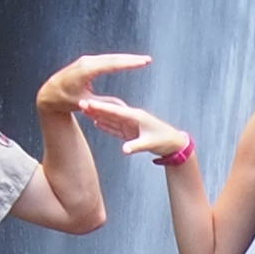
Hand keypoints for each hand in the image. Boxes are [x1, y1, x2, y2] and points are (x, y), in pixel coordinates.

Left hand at [38, 48, 152, 118]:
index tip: (142, 62)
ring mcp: (86, 61)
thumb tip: (123, 107)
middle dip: (131, 59)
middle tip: (148, 60)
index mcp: (85, 72)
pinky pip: (106, 60)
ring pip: (110, 58)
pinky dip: (118, 61)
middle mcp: (86, 62)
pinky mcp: (87, 62)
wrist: (49, 94)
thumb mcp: (84, 103)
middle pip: (113, 59)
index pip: (111, 65)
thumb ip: (103, 103)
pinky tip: (130, 61)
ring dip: (127, 59)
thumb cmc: (65, 100)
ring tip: (143, 60)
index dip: (128, 64)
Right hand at [80, 95, 194, 164]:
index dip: (101, 107)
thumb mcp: (150, 144)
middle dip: (96, 108)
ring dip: (98, 115)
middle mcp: (131, 118)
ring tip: (85, 110)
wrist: (174, 144)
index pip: (115, 111)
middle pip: (110, 112)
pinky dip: (106, 125)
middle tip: (81, 103)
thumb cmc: (164, 141)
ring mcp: (130, 125)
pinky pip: (115, 128)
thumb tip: (124, 150)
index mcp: (136, 116)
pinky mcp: (130, 132)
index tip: (89, 102)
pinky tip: (97, 122)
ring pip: (111, 119)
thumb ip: (136, 146)